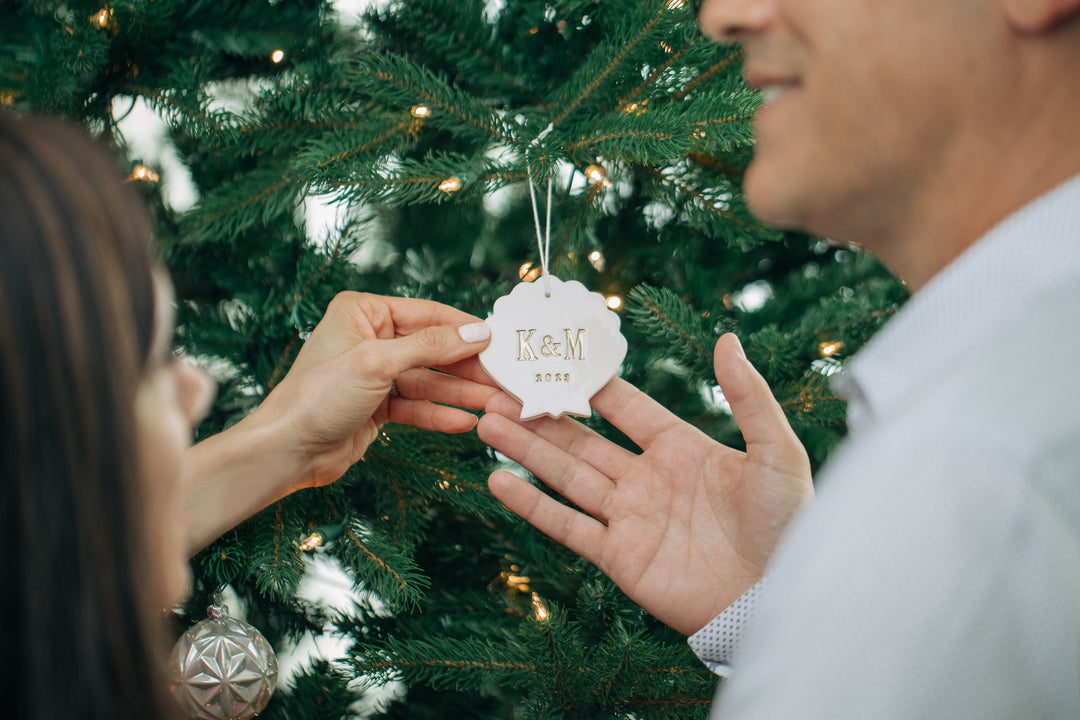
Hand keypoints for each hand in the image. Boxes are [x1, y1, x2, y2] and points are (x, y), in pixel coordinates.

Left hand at [254, 291, 496, 490]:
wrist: (286, 450)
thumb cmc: (319, 396)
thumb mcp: (378, 362)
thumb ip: (431, 346)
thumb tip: (478, 331)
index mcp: (364, 313)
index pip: (427, 314)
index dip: (465, 328)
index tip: (501, 340)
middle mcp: (371, 338)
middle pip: (433, 349)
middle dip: (468, 367)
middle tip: (505, 379)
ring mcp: (375, 374)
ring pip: (429, 380)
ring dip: (461, 394)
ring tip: (496, 404)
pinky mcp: (378, 406)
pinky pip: (418, 406)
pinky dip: (440, 414)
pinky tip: (467, 422)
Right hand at [476, 334, 811, 634]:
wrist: (779, 600)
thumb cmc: (788, 525)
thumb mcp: (777, 452)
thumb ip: (748, 396)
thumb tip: (728, 338)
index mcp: (681, 448)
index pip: (624, 407)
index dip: (588, 383)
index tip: (552, 356)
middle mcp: (647, 479)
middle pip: (582, 438)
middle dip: (540, 413)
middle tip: (499, 387)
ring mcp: (629, 518)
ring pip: (566, 475)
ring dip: (526, 449)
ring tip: (486, 420)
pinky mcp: (619, 558)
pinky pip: (567, 527)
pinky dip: (532, 505)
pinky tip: (498, 481)